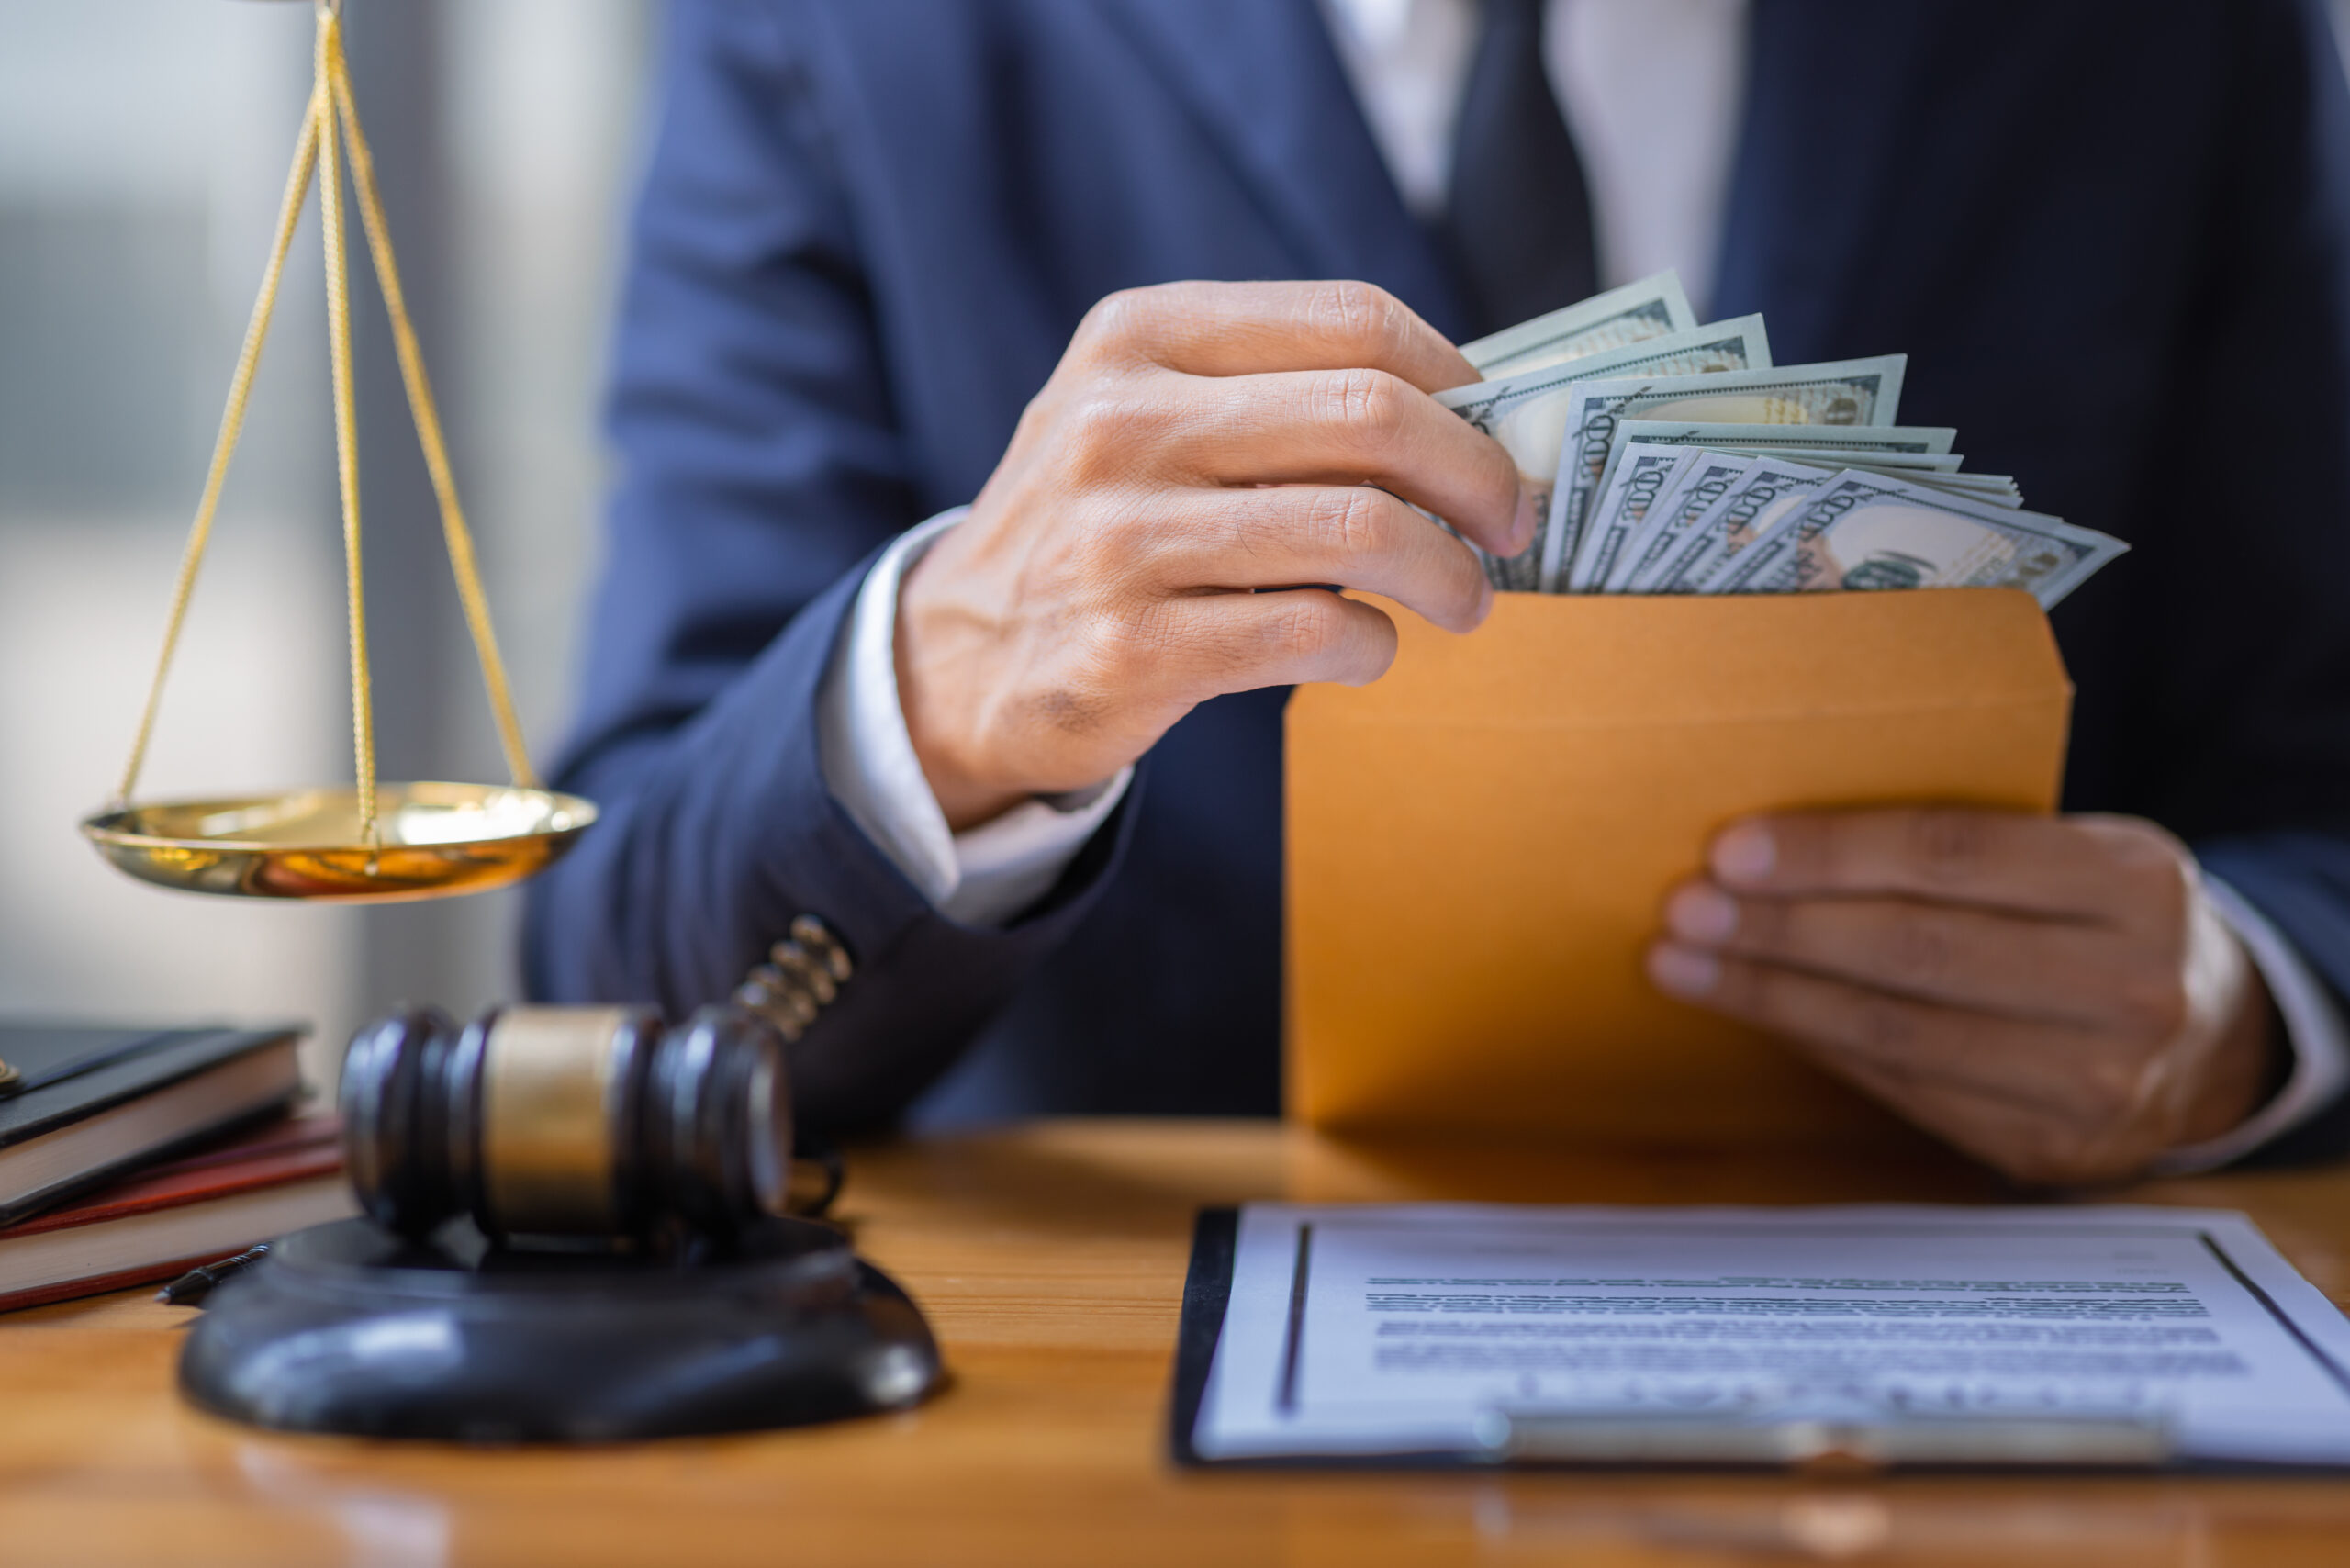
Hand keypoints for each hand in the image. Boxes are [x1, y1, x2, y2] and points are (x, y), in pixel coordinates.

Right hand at [897, 280, 1533, 828]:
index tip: (1501, 430)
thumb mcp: (1149, 418)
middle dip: (1479, 474)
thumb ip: (1280, 398)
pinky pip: (1315, 631)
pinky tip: (1371, 646)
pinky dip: (1375, 644)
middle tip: (1512, 523)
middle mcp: (1119, 424)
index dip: (1460, 377)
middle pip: (1372, 415)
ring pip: (1360, 529)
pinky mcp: (1128, 650)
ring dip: (1449, 572)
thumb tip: (1476, 422)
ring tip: (1468, 599)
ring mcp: (1117, 540)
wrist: (960, 658)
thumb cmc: (1102, 526)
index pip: (1353, 320)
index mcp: (1137, 338)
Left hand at [1645, 808, 2278, 1184]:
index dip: (1833, 853)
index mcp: (2133, 880)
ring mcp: (2095, 1080)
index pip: (1953, 854)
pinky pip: (1903, 1088)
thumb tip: (1773, 848)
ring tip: (1683, 965)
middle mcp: (2128, 984)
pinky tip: (1756, 1014)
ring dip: (1772, 996)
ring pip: (1897, 1030)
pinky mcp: (2049, 1148)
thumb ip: (1961, 849)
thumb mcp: (2073, 855)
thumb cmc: (2100, 920)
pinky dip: (1816, 1045)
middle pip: (1914, 948)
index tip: (1732, 849)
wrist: (2213, 1039)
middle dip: (1781, 929)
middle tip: (1685, 909)